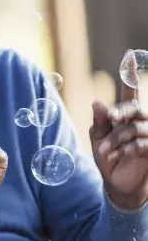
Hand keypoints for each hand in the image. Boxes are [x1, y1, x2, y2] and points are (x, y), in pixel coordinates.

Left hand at [90, 53, 147, 209]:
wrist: (118, 185)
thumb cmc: (108, 159)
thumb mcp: (98, 140)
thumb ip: (100, 122)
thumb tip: (96, 102)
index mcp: (125, 116)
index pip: (129, 92)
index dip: (130, 74)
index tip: (129, 55)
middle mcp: (139, 122)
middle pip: (133, 108)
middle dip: (119, 112)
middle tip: (109, 119)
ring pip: (135, 128)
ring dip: (117, 139)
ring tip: (104, 151)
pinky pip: (144, 143)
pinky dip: (131, 149)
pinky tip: (123, 155)